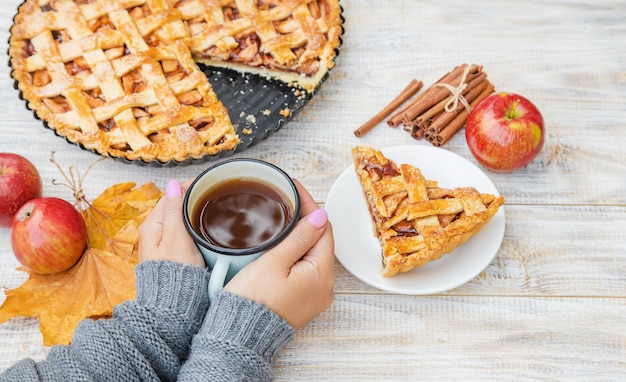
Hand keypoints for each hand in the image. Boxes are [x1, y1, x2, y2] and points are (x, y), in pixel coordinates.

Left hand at [138, 179, 204, 267]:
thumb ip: (174, 210)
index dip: (187, 187)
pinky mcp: (169, 254)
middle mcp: (153, 233)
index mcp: (152, 225)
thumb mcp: (177, 236)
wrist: (173, 303)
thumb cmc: (175, 273)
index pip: (170, 196)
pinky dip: (190, 224)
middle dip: (189, 198)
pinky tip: (201, 226)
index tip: (204, 183)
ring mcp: (160, 244)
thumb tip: (172, 185)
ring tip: (208, 206)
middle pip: (172, 206)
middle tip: (210, 192)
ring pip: (176, 219)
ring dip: (190, 211)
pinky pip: (179, 231)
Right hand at [225, 180, 333, 328]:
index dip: (309, 205)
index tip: (293, 188)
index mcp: (321, 274)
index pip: (323, 228)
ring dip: (301, 236)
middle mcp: (325, 287)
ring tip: (284, 216)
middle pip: (320, 241)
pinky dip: (298, 254)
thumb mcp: (275, 261)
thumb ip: (299, 237)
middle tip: (287, 199)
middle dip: (306, 219)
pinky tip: (284, 244)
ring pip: (313, 255)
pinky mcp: (303, 302)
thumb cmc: (253, 300)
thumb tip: (320, 216)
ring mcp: (315, 296)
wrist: (240, 337)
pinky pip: (306, 270)